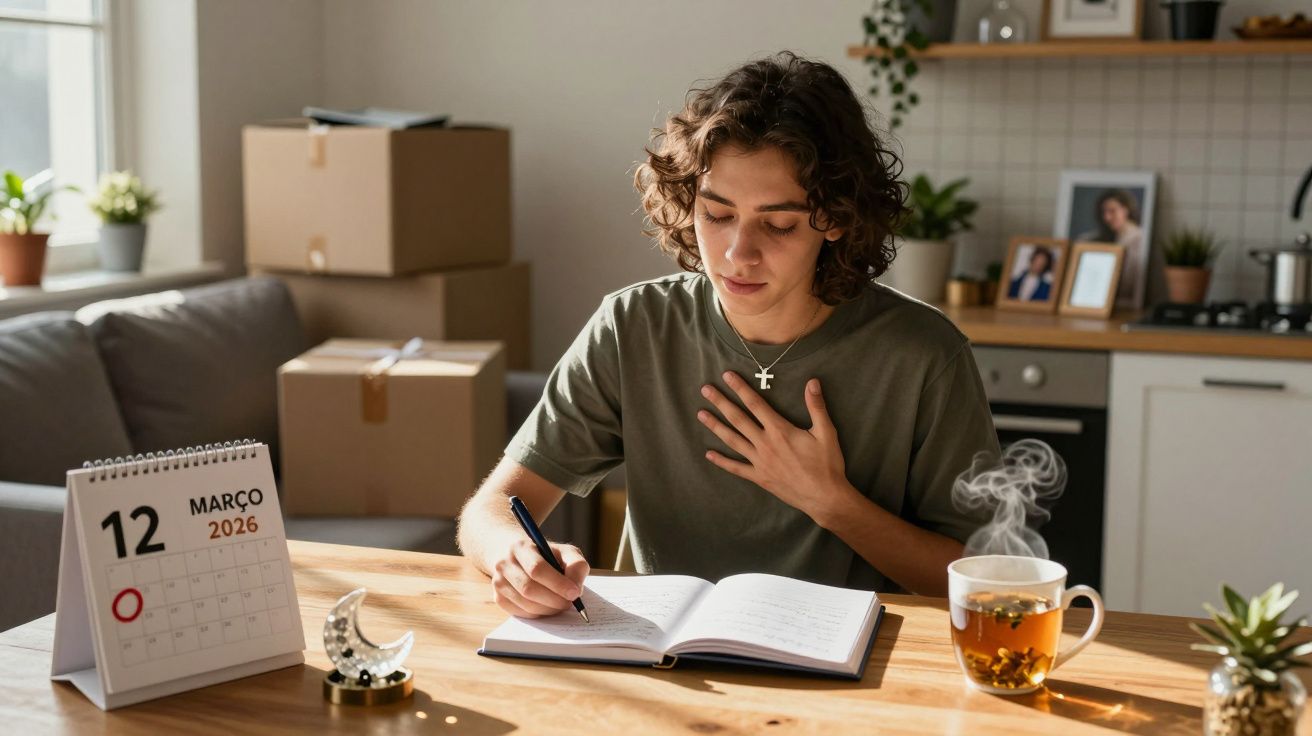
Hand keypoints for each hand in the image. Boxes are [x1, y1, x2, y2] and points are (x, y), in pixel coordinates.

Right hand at [489, 539, 589, 617]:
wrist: (517, 556)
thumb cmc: (546, 555)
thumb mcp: (564, 551)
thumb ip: (576, 565)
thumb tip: (575, 589)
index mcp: (521, 547)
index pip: (537, 568)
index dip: (557, 583)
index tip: (575, 593)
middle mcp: (504, 564)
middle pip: (529, 589)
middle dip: (554, 600)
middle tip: (570, 603)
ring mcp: (498, 582)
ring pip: (525, 604)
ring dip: (548, 609)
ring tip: (560, 604)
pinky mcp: (498, 598)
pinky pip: (521, 613)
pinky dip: (538, 613)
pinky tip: (547, 606)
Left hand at [698, 372, 857, 524]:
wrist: (825, 497)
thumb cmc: (827, 465)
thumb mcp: (826, 433)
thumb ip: (816, 406)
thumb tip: (812, 382)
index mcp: (780, 430)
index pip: (756, 404)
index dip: (740, 388)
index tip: (727, 376)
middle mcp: (765, 444)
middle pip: (738, 419)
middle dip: (721, 402)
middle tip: (705, 390)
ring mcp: (760, 462)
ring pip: (732, 440)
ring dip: (716, 426)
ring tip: (701, 414)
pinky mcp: (760, 477)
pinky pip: (736, 468)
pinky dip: (722, 461)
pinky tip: (709, 454)